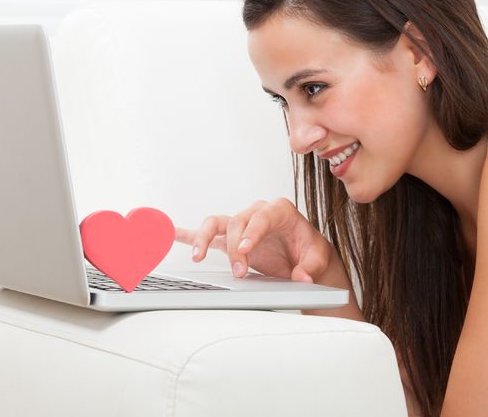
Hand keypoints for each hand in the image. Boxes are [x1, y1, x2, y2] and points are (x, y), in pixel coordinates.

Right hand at [174, 198, 334, 282]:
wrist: (304, 256)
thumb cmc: (309, 251)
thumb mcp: (317, 258)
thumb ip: (310, 267)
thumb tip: (302, 277)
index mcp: (280, 210)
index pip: (261, 217)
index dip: (252, 232)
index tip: (245, 250)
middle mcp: (257, 213)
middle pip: (236, 222)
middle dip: (234, 248)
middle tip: (239, 272)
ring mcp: (241, 225)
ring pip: (216, 223)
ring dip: (203, 237)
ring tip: (197, 257)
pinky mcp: (230, 238)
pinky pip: (206, 232)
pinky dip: (187, 233)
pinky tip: (170, 234)